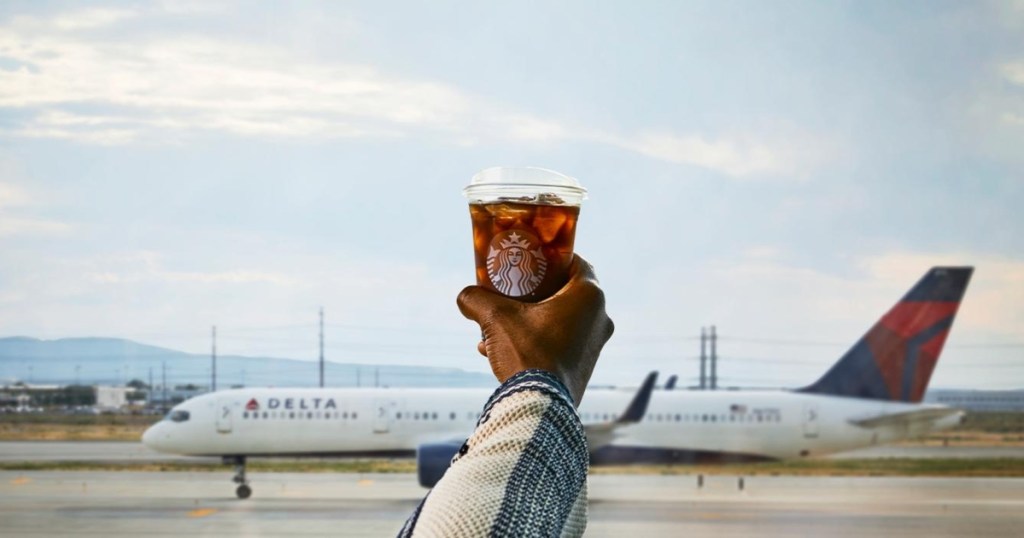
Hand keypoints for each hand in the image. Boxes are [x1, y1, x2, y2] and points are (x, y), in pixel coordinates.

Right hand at [456, 254, 613, 404]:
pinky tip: (497, 351)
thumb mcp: (495, 318)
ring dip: (528, 320)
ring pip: (558, 320)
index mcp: (590, 296)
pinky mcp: (585, 367)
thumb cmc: (526, 354)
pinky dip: (533, 341)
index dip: (552, 258)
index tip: (530, 261)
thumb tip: (465, 296)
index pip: (576, 262)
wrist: (540, 408)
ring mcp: (595, 345)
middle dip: (533, 293)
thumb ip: (476, 298)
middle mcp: (600, 318)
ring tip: (495, 328)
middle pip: (565, 292)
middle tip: (510, 292)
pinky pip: (558, 343)